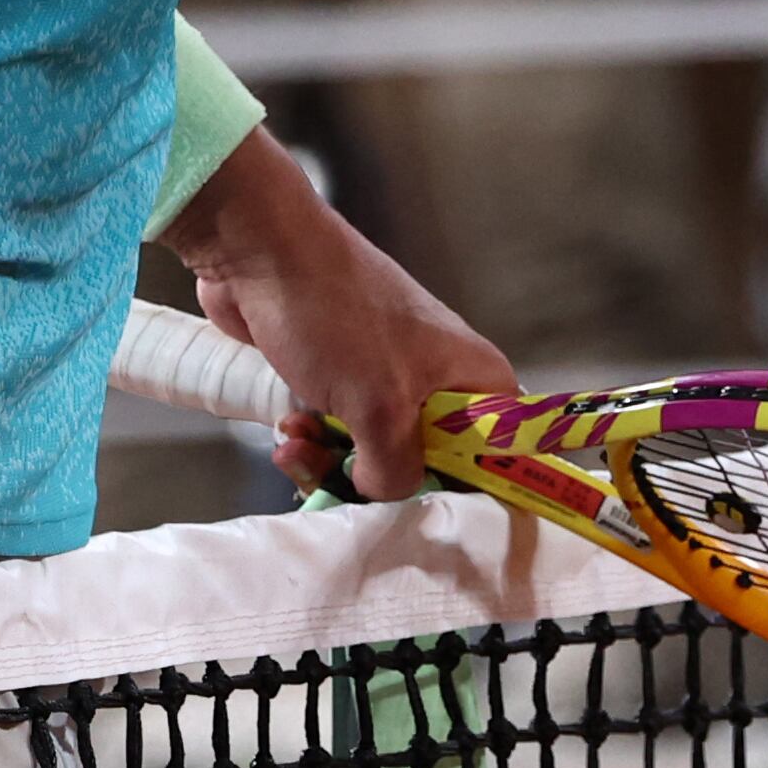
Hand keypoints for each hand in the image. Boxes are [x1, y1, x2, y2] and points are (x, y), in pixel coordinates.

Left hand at [166, 125, 514, 506]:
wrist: (264, 253)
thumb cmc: (337, 319)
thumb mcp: (380, 407)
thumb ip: (397, 469)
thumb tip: (382, 489)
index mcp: (474, 377)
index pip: (503, 452)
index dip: (472, 488)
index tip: (429, 513)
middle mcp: (440, 378)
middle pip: (429, 460)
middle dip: (377, 479)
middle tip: (342, 479)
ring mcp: (388, 374)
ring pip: (374, 449)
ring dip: (331, 460)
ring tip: (294, 444)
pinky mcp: (341, 374)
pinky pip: (338, 430)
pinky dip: (312, 438)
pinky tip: (286, 429)